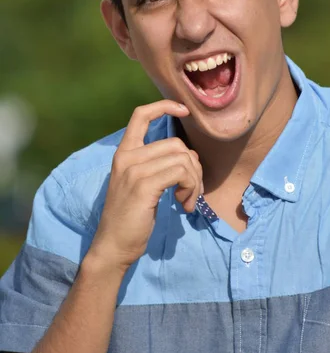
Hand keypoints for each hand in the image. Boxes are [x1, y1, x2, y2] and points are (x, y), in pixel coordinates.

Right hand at [88, 100, 201, 274]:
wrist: (113, 246)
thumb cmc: (131, 218)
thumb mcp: (140, 183)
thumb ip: (158, 164)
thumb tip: (189, 155)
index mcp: (124, 153)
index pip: (140, 115)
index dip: (164, 106)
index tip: (184, 111)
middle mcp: (127, 157)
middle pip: (176, 143)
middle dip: (194, 167)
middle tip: (192, 191)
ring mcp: (134, 170)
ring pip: (183, 159)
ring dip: (194, 182)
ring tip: (187, 201)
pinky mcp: (143, 186)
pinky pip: (181, 173)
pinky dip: (191, 189)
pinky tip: (184, 205)